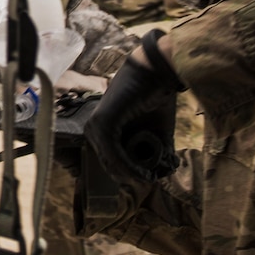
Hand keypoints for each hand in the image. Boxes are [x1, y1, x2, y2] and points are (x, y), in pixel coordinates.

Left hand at [83, 51, 180, 183]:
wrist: (156, 74)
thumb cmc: (156, 100)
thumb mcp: (156, 133)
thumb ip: (155, 153)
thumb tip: (159, 176)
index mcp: (103, 130)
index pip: (108, 161)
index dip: (127, 175)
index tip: (147, 179)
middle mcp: (94, 128)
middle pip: (108, 165)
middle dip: (129, 176)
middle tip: (151, 179)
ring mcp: (96, 125)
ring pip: (110, 162)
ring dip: (130, 174)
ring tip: (149, 177)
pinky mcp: (102, 123)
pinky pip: (112, 153)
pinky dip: (127, 166)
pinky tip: (142, 173)